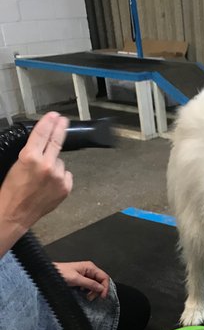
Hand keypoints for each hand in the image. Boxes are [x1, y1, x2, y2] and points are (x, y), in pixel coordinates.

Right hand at [0, 112, 70, 254]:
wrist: (15, 214)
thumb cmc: (10, 190)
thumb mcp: (16, 165)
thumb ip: (31, 154)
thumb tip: (42, 146)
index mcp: (29, 157)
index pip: (42, 134)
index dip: (49, 122)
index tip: (55, 115)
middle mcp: (47, 165)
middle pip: (57, 142)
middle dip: (60, 128)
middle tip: (63, 120)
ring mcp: (59, 177)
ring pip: (60, 162)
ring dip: (54, 165)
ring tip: (41, 177)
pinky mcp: (66, 187)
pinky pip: (66, 175)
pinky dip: (60, 176)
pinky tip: (49, 184)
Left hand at [54, 261, 109, 300]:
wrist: (48, 273)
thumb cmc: (60, 273)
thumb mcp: (76, 279)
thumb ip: (90, 284)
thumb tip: (101, 288)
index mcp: (90, 267)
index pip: (104, 277)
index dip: (105, 287)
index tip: (102, 296)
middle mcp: (89, 269)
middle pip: (101, 281)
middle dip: (98, 290)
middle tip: (91, 297)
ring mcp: (85, 274)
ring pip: (96, 284)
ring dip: (93, 291)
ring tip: (87, 296)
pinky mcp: (81, 278)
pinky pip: (90, 285)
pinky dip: (88, 290)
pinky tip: (83, 292)